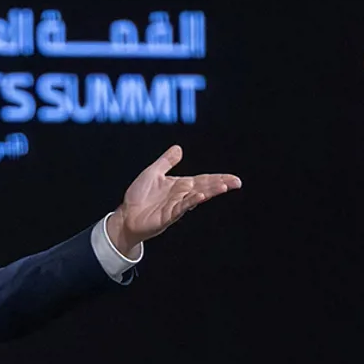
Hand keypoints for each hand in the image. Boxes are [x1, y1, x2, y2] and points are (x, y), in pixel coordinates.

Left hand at [106, 145, 241, 254]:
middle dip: (220, 184)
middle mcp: (181, 195)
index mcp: (180, 185)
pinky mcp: (168, 215)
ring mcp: (176, 206)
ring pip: (196, 197)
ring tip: (223, 187)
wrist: (126, 215)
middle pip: (205, 188)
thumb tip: (179, 148)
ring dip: (210, 192)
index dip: (218, 178)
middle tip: (237, 182)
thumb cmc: (138, 196)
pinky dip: (191, 202)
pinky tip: (200, 197)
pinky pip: (182, 207)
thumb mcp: (153, 173)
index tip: (234, 178)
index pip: (203, 180)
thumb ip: (166, 162)